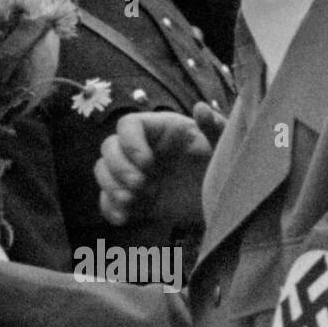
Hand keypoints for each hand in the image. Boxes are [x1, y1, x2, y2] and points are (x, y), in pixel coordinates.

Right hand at [94, 110, 213, 227]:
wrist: (225, 200)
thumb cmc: (223, 164)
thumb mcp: (223, 146)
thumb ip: (214, 127)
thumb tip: (201, 108)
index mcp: (159, 130)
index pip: (128, 125)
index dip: (130, 143)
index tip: (147, 163)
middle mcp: (140, 148)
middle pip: (108, 147)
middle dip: (119, 168)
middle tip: (141, 186)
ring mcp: (133, 174)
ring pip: (102, 171)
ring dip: (111, 187)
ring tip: (133, 201)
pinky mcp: (133, 199)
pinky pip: (107, 200)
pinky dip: (110, 208)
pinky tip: (124, 218)